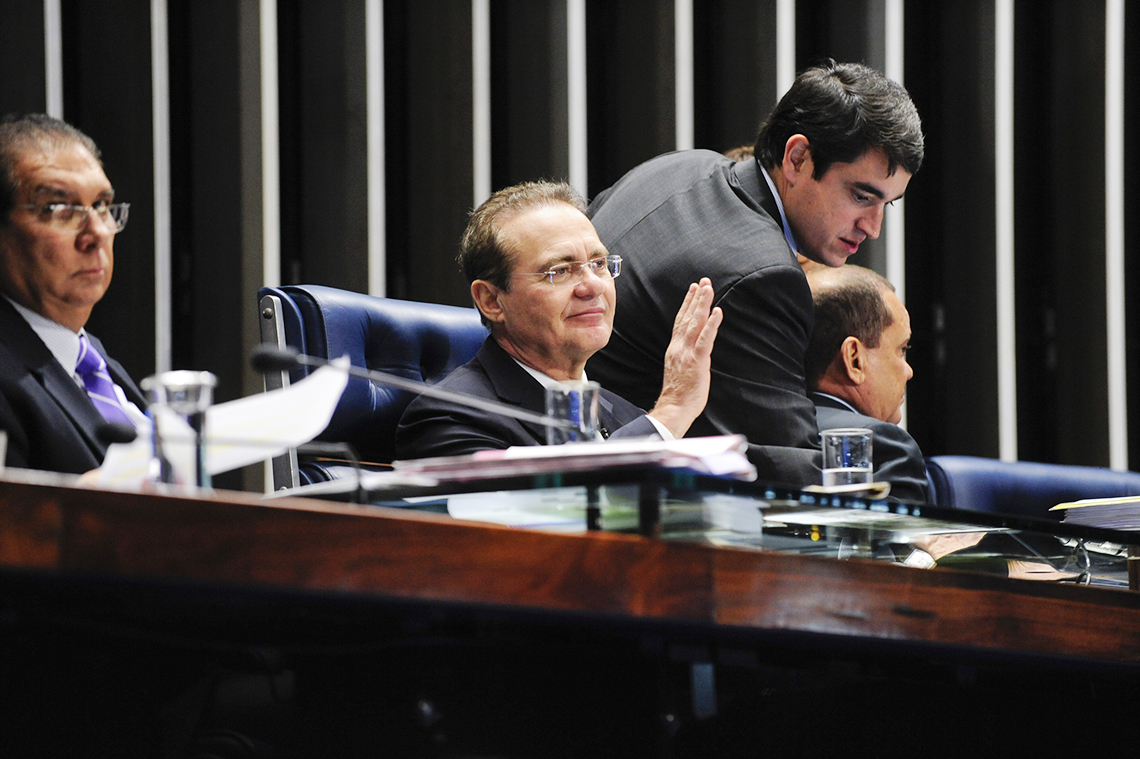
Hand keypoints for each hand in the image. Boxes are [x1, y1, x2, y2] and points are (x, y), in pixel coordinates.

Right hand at [647, 278, 722, 437]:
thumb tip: (693, 348)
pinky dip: (711, 325)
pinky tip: (717, 312)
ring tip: (708, 289)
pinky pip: (705, 339)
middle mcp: (679, 347)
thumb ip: (685, 354)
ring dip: (702, 304)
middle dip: (696, 298)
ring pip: (695, 323)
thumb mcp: (679, 368)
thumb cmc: (679, 393)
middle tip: (704, 282)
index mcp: (675, 349)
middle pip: (687, 317)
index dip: (687, 304)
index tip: (693, 289)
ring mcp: (687, 353)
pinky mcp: (697, 361)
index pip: (680, 321)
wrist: (675, 407)